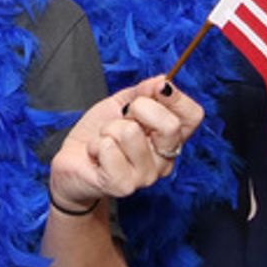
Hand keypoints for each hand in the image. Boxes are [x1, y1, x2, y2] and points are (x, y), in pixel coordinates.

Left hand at [47, 74, 202, 212]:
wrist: (73, 162)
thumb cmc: (98, 134)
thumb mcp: (120, 103)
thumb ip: (142, 91)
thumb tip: (162, 81)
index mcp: (169, 138)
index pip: (193, 115)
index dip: (176, 97)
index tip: (155, 89)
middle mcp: (164, 160)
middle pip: (170, 125)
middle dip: (138, 109)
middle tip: (122, 119)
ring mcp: (145, 176)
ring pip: (131, 133)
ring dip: (108, 130)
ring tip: (105, 140)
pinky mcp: (123, 185)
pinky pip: (109, 149)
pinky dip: (96, 145)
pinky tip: (96, 155)